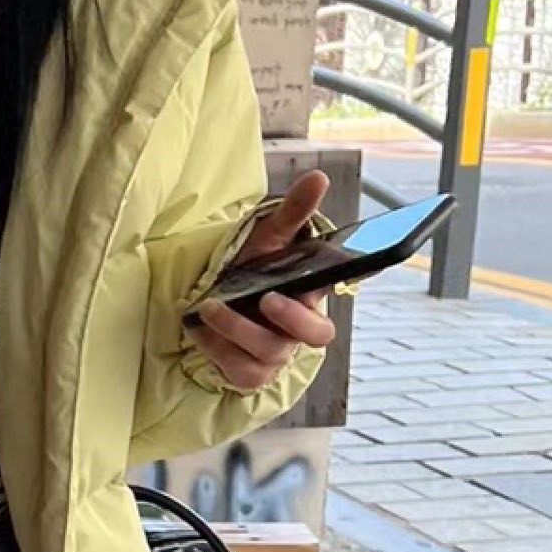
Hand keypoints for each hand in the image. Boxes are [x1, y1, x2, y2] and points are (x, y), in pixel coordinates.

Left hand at [191, 169, 337, 392]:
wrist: (213, 302)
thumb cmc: (249, 271)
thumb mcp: (266, 239)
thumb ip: (292, 212)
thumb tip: (319, 177)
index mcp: (311, 292)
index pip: (342, 287)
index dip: (352, 279)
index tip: (347, 266)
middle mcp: (300, 327)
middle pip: (318, 334)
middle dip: (293, 318)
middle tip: (267, 298)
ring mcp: (277, 354)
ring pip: (269, 353)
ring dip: (237, 329)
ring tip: (208, 307)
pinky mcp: (251, 374)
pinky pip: (239, 370)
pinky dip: (216, 349)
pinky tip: (199, 330)